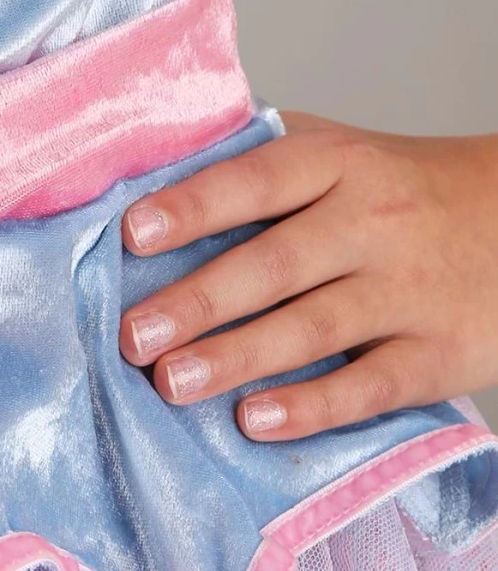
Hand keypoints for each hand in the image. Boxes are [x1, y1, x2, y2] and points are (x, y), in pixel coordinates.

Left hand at [118, 111, 497, 438]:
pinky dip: (313, 406)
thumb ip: (258, 158)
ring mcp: (407, 290)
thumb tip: (152, 174)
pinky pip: (371, 385)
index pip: (255, 181)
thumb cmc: (398, 186)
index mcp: (335, 162)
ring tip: (172, 382)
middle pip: (275, 263)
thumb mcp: (336, 150)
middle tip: (131, 335)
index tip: (132, 234)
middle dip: (198, 301)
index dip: (192, 206)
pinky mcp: (439, 354)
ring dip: (238, 358)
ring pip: (314, 328)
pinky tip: (256, 420)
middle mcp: (370, 222)